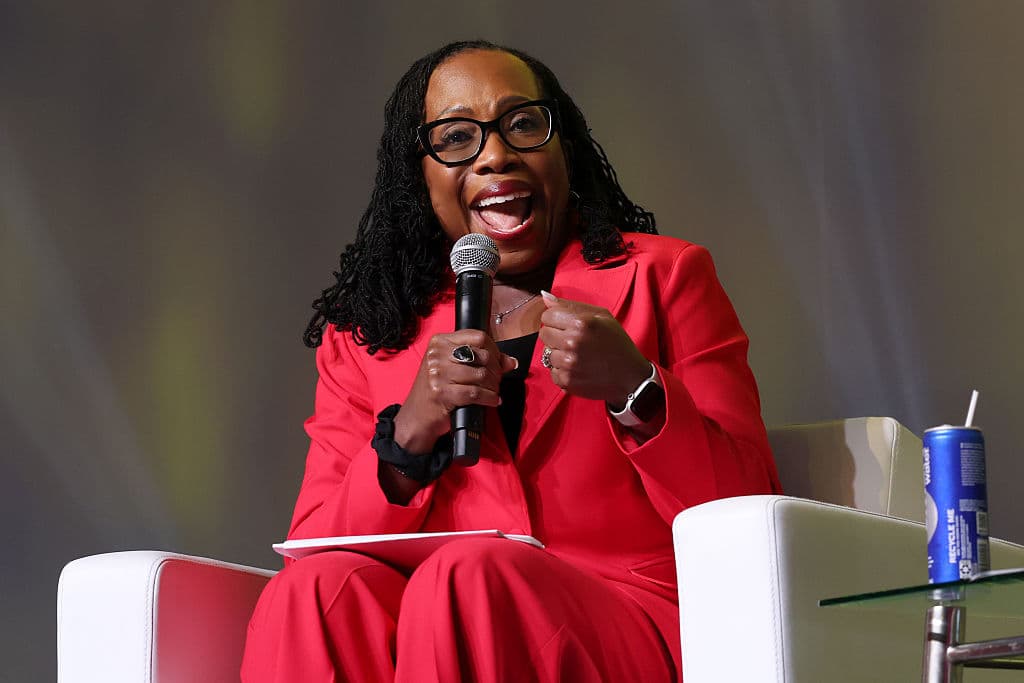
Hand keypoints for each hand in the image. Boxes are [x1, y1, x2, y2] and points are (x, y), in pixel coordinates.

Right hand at [393, 330, 517, 453]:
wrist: (417, 417)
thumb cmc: (436, 390)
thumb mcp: (452, 368)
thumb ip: (480, 360)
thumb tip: (510, 361)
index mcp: (439, 342)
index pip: (478, 336)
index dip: (494, 349)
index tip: (498, 361)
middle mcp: (437, 355)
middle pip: (483, 355)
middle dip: (496, 370)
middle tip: (497, 380)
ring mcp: (438, 374)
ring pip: (482, 374)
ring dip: (494, 386)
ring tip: (494, 391)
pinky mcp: (443, 393)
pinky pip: (477, 393)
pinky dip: (490, 398)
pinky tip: (492, 400)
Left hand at [538, 291, 650, 408]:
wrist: (630, 376)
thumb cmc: (617, 343)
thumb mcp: (602, 316)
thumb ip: (571, 305)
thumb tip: (545, 297)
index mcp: (580, 323)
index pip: (547, 316)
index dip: (557, 320)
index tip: (567, 325)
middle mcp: (572, 343)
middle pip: (544, 334)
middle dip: (556, 336)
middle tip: (574, 341)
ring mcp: (568, 363)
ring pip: (547, 354)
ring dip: (560, 354)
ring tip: (578, 356)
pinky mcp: (566, 381)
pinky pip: (552, 372)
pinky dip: (562, 371)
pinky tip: (578, 368)